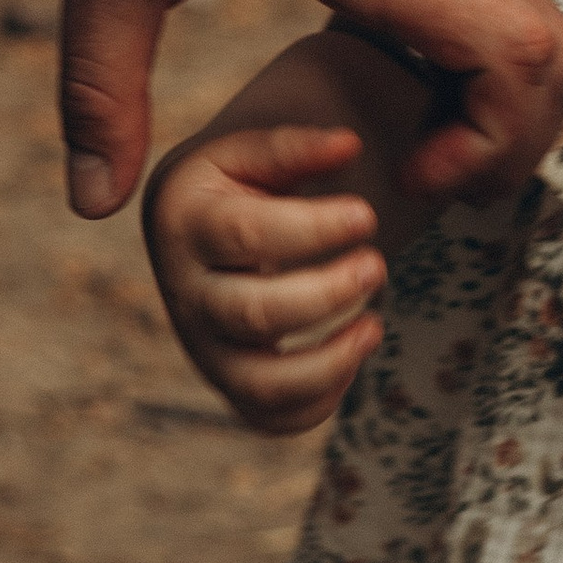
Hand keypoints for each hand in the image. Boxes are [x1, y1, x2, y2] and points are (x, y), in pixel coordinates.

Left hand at [43, 0, 562, 219]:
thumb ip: (104, 85)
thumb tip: (96, 199)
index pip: (524, 57)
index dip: (496, 141)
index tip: (415, 169)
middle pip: (559, 56)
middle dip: (513, 139)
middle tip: (419, 172)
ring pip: (538, 21)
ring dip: (497, 97)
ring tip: (408, 135)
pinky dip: (474, 55)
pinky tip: (385, 69)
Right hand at [143, 123, 387, 435]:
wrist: (199, 233)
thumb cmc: (235, 186)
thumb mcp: (250, 154)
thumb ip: (294, 147)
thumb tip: (348, 145)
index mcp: (186, 222)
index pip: (247, 236)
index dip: (314, 230)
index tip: (368, 215)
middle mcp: (185, 293)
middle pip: (254, 314)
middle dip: (328, 294)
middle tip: (378, 264)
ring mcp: (204, 346)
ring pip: (259, 384)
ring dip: (329, 362)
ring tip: (374, 326)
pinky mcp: (227, 381)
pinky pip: (268, 417)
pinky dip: (319, 402)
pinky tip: (352, 353)